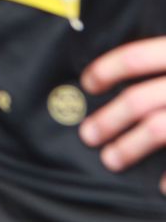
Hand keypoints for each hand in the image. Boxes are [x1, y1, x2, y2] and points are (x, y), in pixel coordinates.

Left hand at [79, 37, 165, 187]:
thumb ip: (160, 57)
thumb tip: (119, 65)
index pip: (135, 58)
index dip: (106, 71)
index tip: (86, 84)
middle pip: (140, 100)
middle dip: (109, 119)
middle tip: (86, 135)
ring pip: (159, 129)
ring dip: (131, 147)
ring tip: (110, 160)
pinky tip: (161, 187)